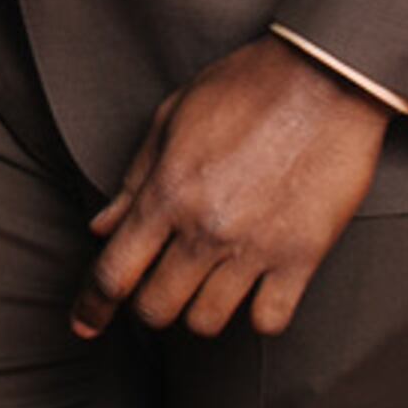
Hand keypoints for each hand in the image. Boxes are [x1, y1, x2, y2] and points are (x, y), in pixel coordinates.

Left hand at [72, 35, 394, 341]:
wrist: (324, 79)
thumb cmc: (242, 89)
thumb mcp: (171, 120)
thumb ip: (133, 180)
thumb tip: (101, 229)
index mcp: (166, 192)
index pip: (113, 272)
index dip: (92, 307)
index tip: (84, 328)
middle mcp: (204, 229)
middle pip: (157, 308)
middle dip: (149, 305)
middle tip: (161, 288)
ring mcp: (255, 247)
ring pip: (208, 322)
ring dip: (200, 310)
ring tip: (207, 285)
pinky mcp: (303, 257)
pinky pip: (269, 321)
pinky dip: (257, 314)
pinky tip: (256, 290)